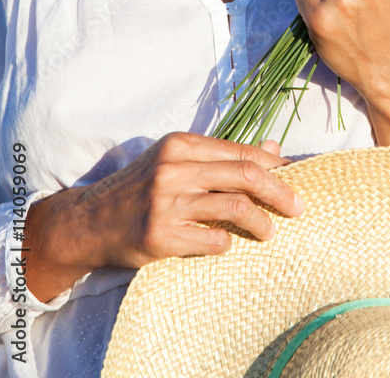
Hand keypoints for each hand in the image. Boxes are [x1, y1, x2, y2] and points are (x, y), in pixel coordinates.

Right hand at [25, 134, 303, 302]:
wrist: (91, 221)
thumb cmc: (141, 187)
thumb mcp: (177, 160)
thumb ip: (222, 155)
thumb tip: (274, 149)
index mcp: (181, 145)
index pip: (242, 152)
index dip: (274, 166)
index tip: (295, 178)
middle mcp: (174, 169)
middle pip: (245, 175)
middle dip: (280, 192)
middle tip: (299, 208)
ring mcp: (166, 203)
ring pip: (234, 208)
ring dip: (261, 223)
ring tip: (270, 232)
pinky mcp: (160, 236)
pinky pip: (211, 240)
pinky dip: (226, 243)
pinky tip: (228, 244)